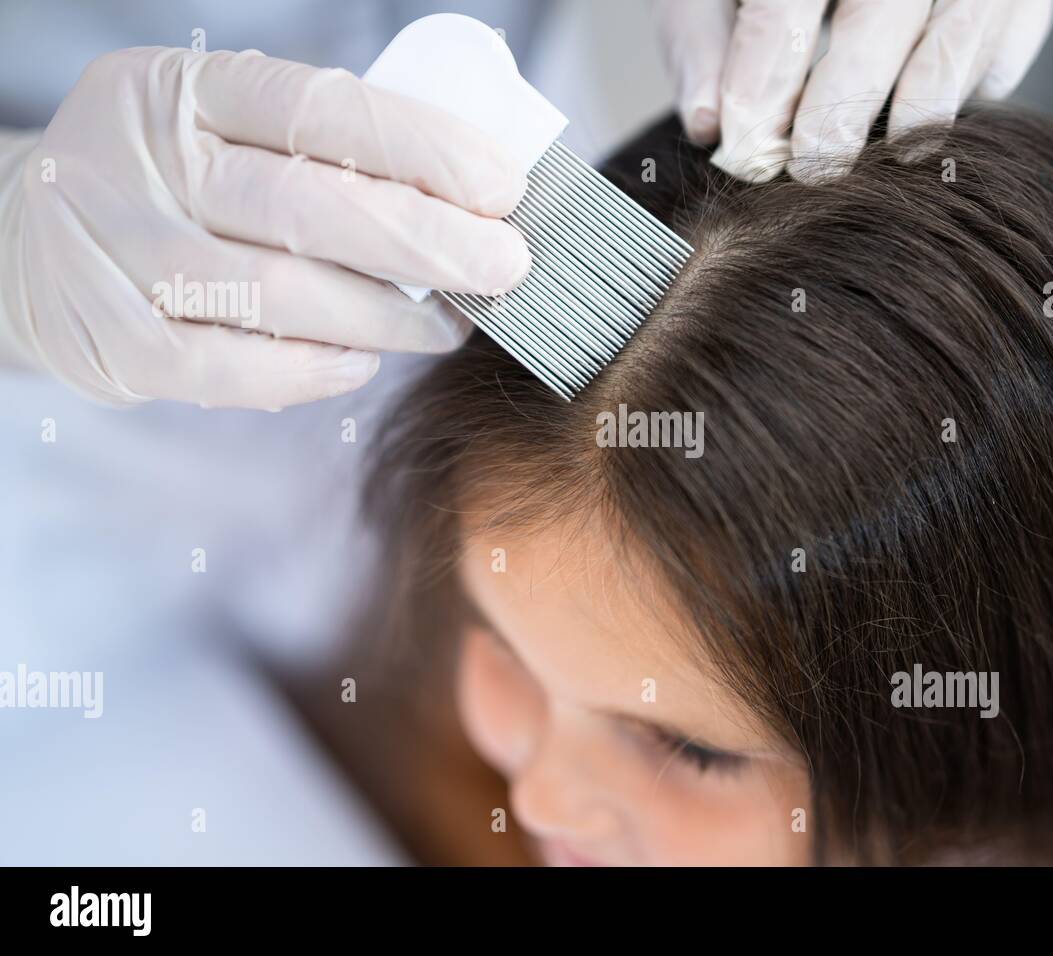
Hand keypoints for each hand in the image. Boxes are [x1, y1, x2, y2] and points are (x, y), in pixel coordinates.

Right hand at [0, 46, 530, 408]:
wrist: (24, 236)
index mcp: (184, 91)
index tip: (504, 188)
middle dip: (429, 242)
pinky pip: (237, 371)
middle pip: (309, 207)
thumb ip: (324, 150)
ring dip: (386, 317)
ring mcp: (121, 255)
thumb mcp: (225, 128)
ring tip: (448, 325)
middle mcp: (143, 162)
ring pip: (280, 296)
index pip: (320, 109)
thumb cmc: (174, 181)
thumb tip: (471, 197)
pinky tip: (362, 360)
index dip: (423, 149)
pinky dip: (315, 370)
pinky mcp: (115, 342)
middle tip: (505, 266)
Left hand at [650, 0, 1052, 182]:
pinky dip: (972, 86)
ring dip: (920, 108)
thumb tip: (712, 124)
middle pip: (885, 10)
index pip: (788, 1)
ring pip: (962, 31)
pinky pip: (1010, 42)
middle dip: (845, 103)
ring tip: (880, 157)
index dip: (766, 78)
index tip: (747, 148)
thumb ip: (702, 43)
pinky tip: (923, 116)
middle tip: (812, 168)